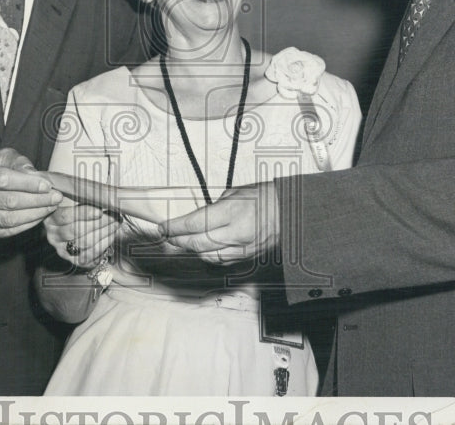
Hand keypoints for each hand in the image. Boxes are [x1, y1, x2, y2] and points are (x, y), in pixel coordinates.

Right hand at [0, 148, 61, 239]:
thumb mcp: (1, 158)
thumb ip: (19, 162)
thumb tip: (35, 175)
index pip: (3, 180)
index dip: (28, 184)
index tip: (47, 185)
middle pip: (8, 201)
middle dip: (37, 200)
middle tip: (56, 197)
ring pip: (9, 219)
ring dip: (35, 214)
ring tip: (51, 207)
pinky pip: (7, 231)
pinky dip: (27, 225)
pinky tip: (39, 216)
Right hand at [44, 203, 120, 267]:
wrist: (71, 224)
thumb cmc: (73, 208)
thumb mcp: (73, 198)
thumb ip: (81, 196)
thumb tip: (101, 194)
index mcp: (51, 217)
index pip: (65, 216)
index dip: (83, 213)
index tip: (99, 211)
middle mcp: (54, 235)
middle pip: (77, 231)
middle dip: (99, 223)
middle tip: (114, 216)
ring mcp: (62, 248)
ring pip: (84, 243)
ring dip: (104, 234)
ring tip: (116, 225)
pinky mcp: (71, 259)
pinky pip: (87, 257)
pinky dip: (101, 247)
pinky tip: (110, 237)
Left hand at [161, 182, 279, 264]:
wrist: (290, 213)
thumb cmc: (265, 198)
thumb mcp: (235, 193)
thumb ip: (215, 207)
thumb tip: (198, 218)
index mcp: (232, 212)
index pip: (195, 223)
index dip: (175, 227)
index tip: (163, 228)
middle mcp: (236, 232)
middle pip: (198, 243)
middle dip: (179, 241)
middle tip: (167, 237)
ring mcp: (242, 248)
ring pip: (207, 256)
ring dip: (191, 250)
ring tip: (181, 243)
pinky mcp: (247, 257)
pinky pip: (221, 261)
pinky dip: (207, 256)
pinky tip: (200, 251)